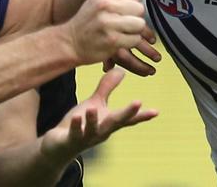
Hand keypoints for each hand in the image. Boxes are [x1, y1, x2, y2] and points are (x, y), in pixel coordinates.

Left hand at [41, 68, 157, 162]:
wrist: (60, 145)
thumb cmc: (80, 123)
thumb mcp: (95, 103)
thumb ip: (107, 88)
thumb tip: (121, 70)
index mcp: (108, 122)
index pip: (127, 119)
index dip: (142, 115)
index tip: (156, 111)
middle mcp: (101, 131)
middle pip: (116, 122)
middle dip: (127, 113)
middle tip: (138, 103)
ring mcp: (86, 136)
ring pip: (92, 129)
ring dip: (93, 119)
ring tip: (93, 108)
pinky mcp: (71, 139)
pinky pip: (75, 133)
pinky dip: (76, 125)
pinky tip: (76, 117)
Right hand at [67, 0, 146, 63]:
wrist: (69, 42)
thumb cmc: (86, 23)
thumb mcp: (97, 1)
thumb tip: (141, 3)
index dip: (132, 5)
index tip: (123, 12)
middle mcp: (105, 4)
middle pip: (139, 9)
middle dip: (134, 18)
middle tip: (122, 23)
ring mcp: (108, 22)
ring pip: (140, 24)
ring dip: (134, 31)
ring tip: (121, 32)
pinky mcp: (113, 39)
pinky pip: (135, 39)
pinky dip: (130, 42)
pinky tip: (118, 41)